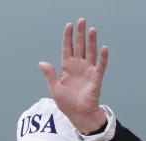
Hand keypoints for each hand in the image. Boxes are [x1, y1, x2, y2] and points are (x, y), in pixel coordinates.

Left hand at [38, 18, 107, 132]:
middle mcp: (78, 66)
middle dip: (80, 34)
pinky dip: (103, 57)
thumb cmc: (66, 103)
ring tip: (92, 30)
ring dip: (92, 41)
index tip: (69, 25)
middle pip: (79, 46)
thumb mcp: (54, 88)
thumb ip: (49, 74)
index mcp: (67, 67)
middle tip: (82, 21)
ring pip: (91, 52)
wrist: (78, 115)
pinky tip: (104, 48)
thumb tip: (41, 62)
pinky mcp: (96, 78)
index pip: (67, 48)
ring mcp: (88, 71)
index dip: (68, 36)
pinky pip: (101, 66)